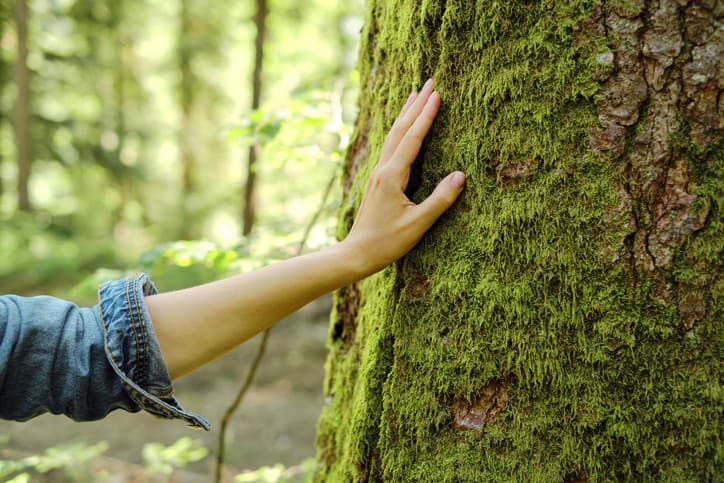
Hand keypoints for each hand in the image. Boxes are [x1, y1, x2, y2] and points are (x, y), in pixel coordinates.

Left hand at [342, 78, 465, 275]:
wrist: (356, 253)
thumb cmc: (387, 243)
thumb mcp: (418, 225)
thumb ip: (440, 200)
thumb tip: (461, 175)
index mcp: (392, 176)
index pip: (412, 138)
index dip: (426, 116)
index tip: (437, 94)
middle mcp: (382, 170)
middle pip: (400, 129)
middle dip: (416, 104)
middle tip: (430, 81)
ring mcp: (377, 174)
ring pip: (393, 136)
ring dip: (405, 113)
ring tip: (415, 94)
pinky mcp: (377, 181)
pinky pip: (390, 147)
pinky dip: (399, 130)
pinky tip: (402, 128)